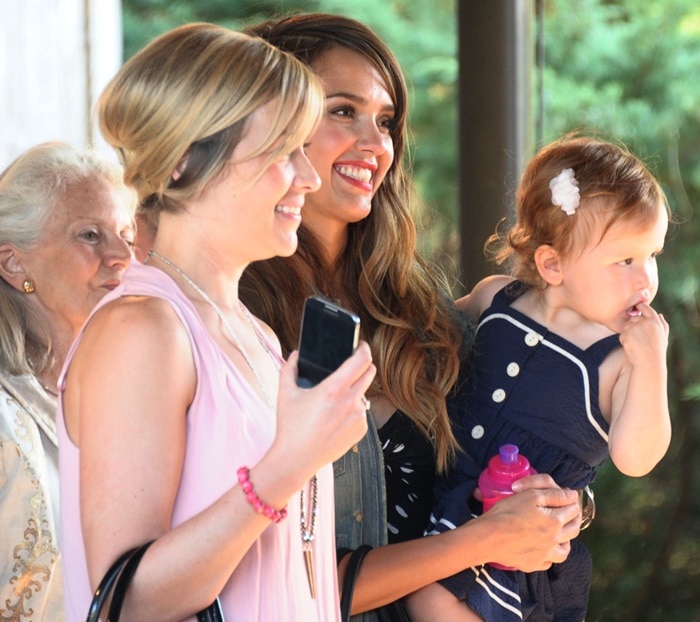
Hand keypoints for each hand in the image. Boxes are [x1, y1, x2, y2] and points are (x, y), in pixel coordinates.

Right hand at [272, 342, 375, 476]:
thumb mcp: (285, 393)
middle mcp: (351, 401)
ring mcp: (359, 417)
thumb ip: (289, 368)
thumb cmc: (289, 427)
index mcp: (334, 388)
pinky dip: (352, 410)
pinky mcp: (361, 430)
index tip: (360, 345)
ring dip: (355, 390)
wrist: (295, 460)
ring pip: (363, 394)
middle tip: (352, 365)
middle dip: (363, 365)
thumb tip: (295, 355)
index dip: (364, 349)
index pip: (362, 360)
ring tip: (336, 397)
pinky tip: (336, 417)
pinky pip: (361, 412)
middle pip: (369, 373)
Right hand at [476, 474, 581, 571]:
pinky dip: (549, 556)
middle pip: (573, 530)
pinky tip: (543, 549)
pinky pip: (548, 562)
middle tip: (569, 512)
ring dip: (566, 541)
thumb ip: (553, 495)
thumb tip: (572, 495)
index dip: (571, 500)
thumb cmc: (507, 513)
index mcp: (555, 522)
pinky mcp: (533, 565)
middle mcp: (554, 540)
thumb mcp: (530, 495)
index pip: (573, 509)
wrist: (488, 537)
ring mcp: (544, 555)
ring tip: (560, 534)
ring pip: (564, 551)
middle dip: (574, 519)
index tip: (567, 497)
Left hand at [619, 302, 668, 366]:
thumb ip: (662, 325)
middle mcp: (645, 322)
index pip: (646, 307)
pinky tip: (632, 347)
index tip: (637, 307)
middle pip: (633, 318)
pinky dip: (624, 340)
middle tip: (639, 338)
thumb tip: (660, 314)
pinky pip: (622, 334)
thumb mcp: (663, 337)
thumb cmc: (657, 351)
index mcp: (655, 322)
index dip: (640, 306)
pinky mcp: (626, 334)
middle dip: (633, 325)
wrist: (649, 364)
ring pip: (626, 326)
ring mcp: (634, 328)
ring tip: (637, 343)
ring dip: (628, 333)